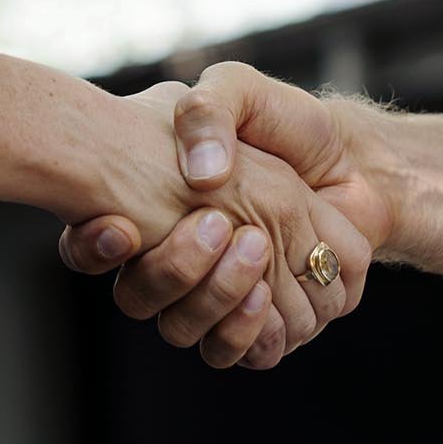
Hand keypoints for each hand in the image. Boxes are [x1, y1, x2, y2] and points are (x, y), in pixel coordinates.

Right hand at [60, 62, 394, 366]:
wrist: (351, 157)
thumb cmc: (283, 121)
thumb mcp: (236, 90)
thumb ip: (206, 112)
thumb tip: (200, 176)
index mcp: (150, 207)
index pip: (91, 247)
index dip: (94, 246)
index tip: (121, 227)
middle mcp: (176, 258)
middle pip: (141, 298)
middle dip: (174, 269)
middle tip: (218, 224)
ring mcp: (217, 294)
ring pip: (185, 329)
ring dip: (215, 296)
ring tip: (253, 249)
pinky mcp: (264, 322)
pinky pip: (239, 353)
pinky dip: (249, 330)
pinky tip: (264, 292)